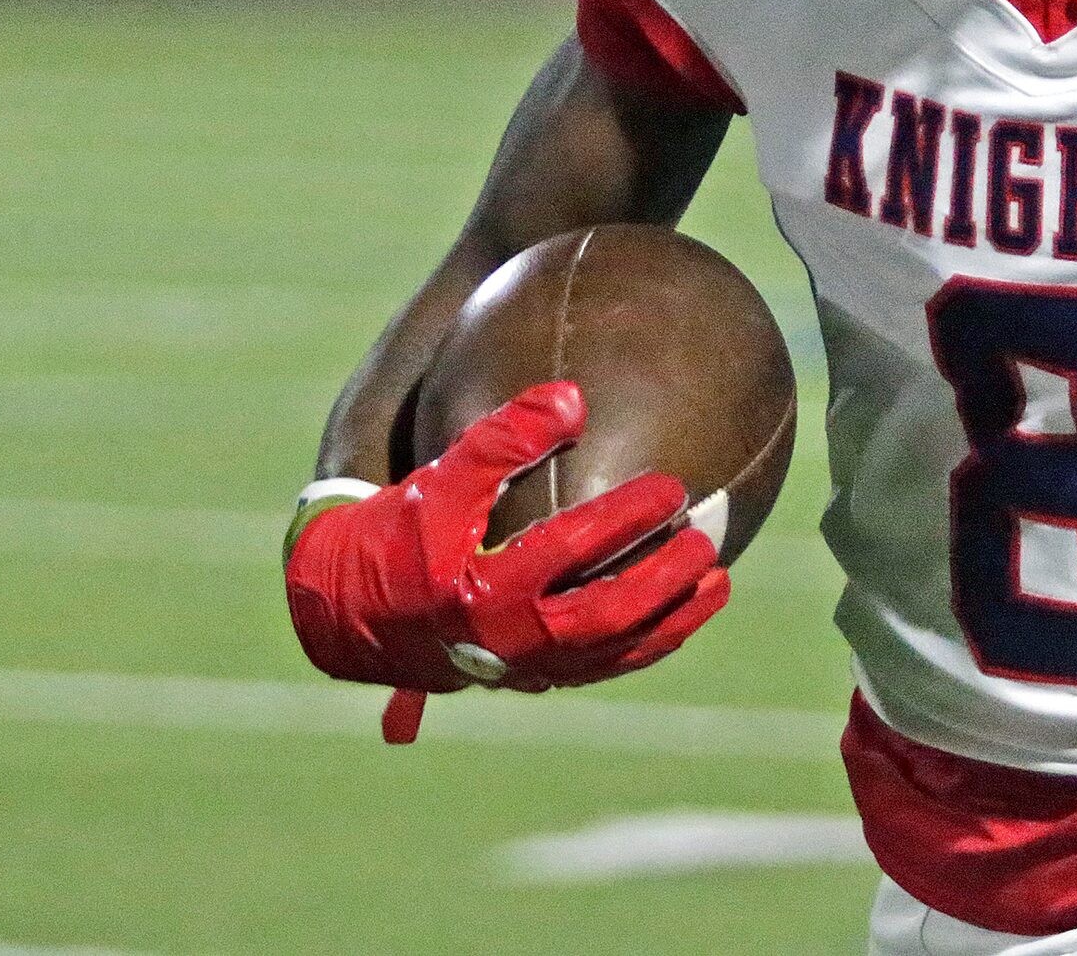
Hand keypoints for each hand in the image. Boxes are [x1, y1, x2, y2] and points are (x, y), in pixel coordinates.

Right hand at [284, 379, 728, 741]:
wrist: (357, 614)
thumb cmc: (402, 532)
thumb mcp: (440, 478)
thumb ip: (502, 437)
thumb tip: (573, 399)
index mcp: (483, 588)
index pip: (570, 550)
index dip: (625, 518)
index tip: (672, 486)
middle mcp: (509, 638)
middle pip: (607, 615)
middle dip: (664, 580)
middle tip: (704, 541)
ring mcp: (525, 666)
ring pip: (614, 651)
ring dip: (672, 619)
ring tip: (718, 581)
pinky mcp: (534, 678)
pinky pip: (604, 668)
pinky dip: (649, 645)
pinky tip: (685, 613)